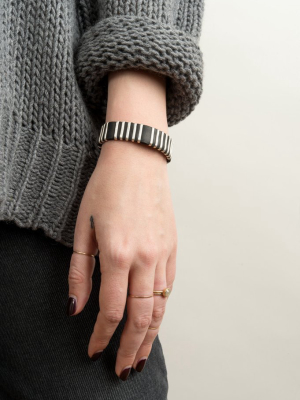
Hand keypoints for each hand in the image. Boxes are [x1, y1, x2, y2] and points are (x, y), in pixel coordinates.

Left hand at [67, 139, 176, 379]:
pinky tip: (153, 320)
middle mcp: (146, 258)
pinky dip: (161, 309)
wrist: (138, 160)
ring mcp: (163, 253)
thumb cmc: (107, 187)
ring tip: (142, 356)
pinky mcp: (173, 247)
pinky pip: (169, 287)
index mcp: (118, 253)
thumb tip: (76, 306)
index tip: (93, 350)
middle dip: (131, 348)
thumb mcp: (83, 226)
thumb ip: (79, 270)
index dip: (102, 336)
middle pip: (141, 317)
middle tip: (124, 370)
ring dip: (150, 335)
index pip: (112, 310)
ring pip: (160, 306)